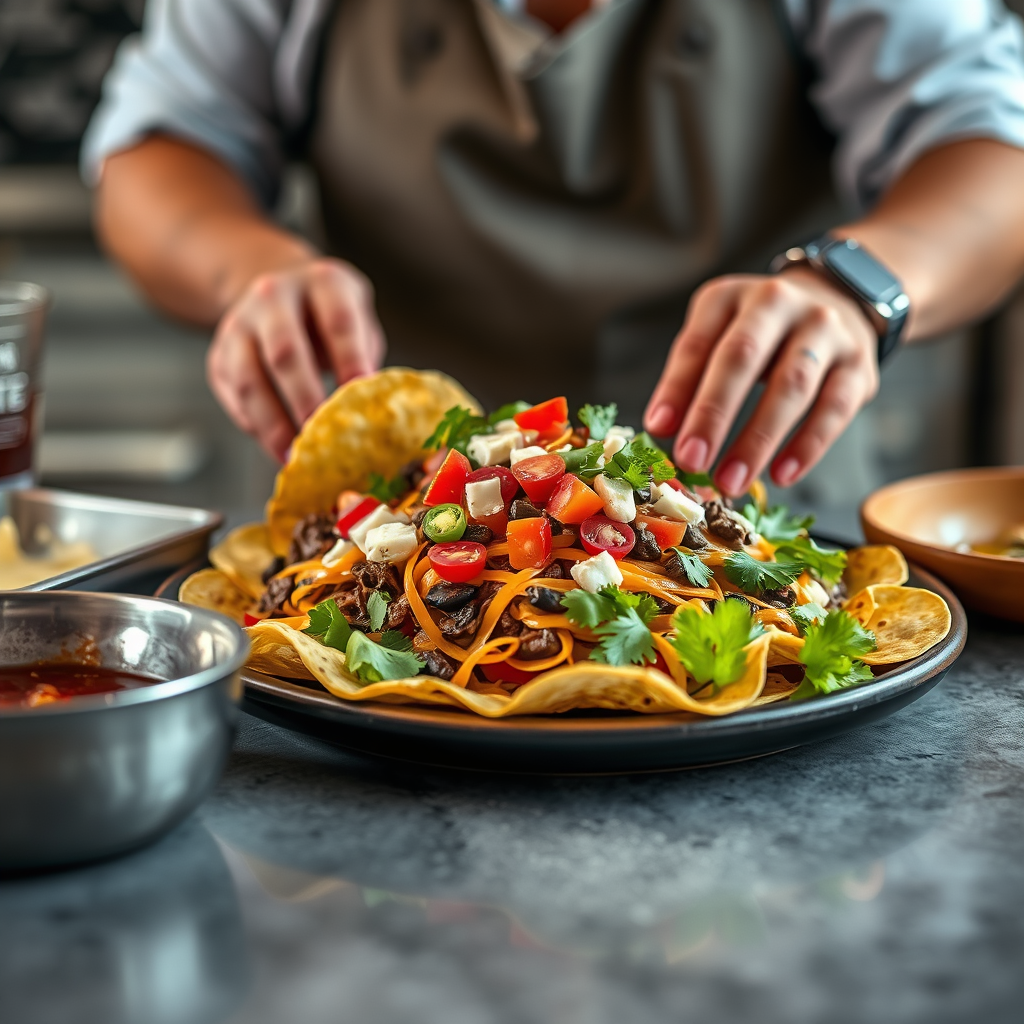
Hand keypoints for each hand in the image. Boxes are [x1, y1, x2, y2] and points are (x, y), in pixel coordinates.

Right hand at [207, 258, 384, 460]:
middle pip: (286, 352)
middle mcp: (274, 296)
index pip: (338, 321)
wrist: (279, 289)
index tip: (361, 398)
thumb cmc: (331, 318)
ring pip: (250, 380)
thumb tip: (372, 414)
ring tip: (295, 458)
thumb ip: (364, 357)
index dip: (350, 360)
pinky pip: (234, 397)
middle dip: (306, 400)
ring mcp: (240, 325)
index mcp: (322, 283)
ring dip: (274, 424)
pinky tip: (278, 450)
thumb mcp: (358, 320)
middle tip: (324, 440)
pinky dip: (256, 428)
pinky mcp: (219, 355)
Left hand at [643, 269, 878, 495]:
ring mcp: (825, 330)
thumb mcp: (717, 337)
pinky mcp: (858, 364)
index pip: (698, 343)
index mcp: (730, 296)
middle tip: (691, 460)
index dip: (675, 388)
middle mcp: (778, 302)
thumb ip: (690, 377)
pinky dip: (807, 446)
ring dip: (758, 439)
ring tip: (731, 481)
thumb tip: (662, 429)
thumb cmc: (758, 333)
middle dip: (713, 414)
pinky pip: (834, 408)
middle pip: (743, 358)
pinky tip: (781, 475)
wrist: (836, 301)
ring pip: (792, 386)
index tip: (658, 429)